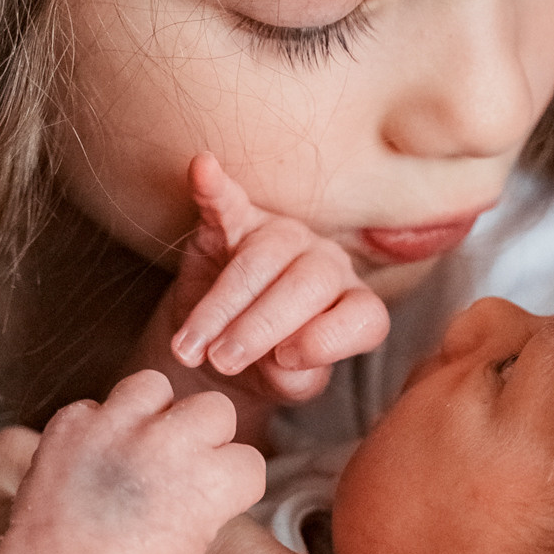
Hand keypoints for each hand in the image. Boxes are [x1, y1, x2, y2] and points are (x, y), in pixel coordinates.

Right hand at [157, 155, 387, 409]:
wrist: (221, 346)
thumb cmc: (267, 367)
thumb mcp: (288, 384)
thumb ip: (297, 377)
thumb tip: (283, 360)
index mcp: (353, 305)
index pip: (363, 316)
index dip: (326, 340)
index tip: (282, 363)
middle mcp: (327, 264)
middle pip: (307, 284)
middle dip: (259, 326)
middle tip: (222, 360)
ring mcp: (285, 237)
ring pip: (262, 258)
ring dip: (220, 305)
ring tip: (189, 346)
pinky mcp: (238, 220)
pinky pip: (229, 201)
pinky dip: (214, 187)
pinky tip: (203, 169)